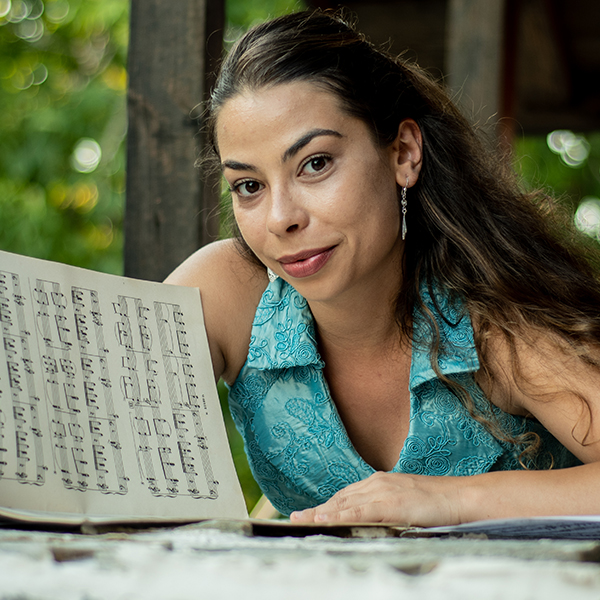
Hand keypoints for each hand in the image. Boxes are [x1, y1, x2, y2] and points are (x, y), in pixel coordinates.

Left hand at [289, 471, 463, 525]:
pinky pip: (359, 510)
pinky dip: (340, 515)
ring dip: (321, 512)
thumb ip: (384, 508)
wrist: (458, 497)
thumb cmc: (435, 503)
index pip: (346, 496)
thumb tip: (370, 520)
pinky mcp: (390, 503)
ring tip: (302, 520)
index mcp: (379, 483)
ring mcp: (382, 491)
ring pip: (344, 503)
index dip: (326, 505)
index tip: (308, 513)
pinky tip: (326, 519)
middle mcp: (376, 484)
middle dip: (317, 509)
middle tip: (295, 518)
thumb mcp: (404, 502)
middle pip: (340, 498)